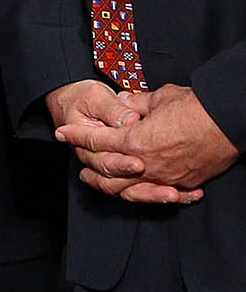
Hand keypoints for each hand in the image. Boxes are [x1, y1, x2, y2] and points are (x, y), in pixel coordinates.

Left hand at [54, 82, 236, 202]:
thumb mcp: (158, 98)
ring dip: (108, 185)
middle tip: (75, 160)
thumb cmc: (194, 108)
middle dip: (87, 164)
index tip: (62, 133)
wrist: (228, 122)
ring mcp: (165, 177)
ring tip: (95, 181)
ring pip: (127, 188)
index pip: (96, 140)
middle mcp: (145, 164)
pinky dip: (142, 193)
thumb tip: (125, 102)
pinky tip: (135, 191)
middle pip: (106, 170)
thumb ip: (136, 103)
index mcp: (134, 141)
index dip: (76, 136)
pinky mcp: (183, 183)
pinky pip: (156, 193)